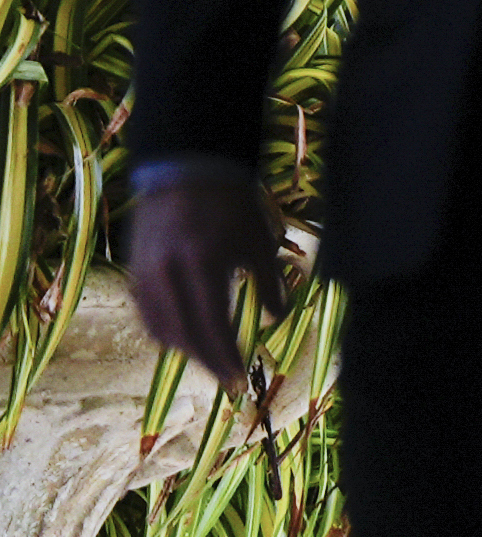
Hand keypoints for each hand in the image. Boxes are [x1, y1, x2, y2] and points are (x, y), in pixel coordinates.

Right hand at [126, 181, 286, 392]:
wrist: (188, 170)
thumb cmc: (233, 205)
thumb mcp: (259, 242)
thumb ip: (270, 283)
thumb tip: (277, 319)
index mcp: (203, 265)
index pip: (212, 328)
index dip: (226, 358)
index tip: (241, 381)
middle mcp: (168, 273)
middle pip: (185, 337)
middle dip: (209, 362)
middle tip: (230, 379)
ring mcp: (146, 273)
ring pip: (162, 330)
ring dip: (188, 349)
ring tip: (213, 358)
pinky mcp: (135, 271)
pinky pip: (147, 314)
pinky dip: (167, 330)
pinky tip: (186, 336)